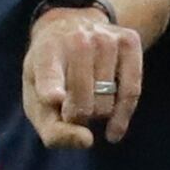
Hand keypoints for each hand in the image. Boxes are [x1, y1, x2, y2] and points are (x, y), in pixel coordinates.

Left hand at [22, 8, 142, 147]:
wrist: (71, 28)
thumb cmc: (52, 77)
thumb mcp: (38, 102)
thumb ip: (54, 131)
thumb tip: (86, 140)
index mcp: (45, 53)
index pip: (49, 75)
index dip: (50, 89)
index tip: (53, 98)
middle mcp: (76, 40)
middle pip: (82, 103)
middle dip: (77, 118)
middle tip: (71, 111)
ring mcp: (104, 38)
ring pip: (107, 102)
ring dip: (98, 115)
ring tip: (88, 103)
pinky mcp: (129, 41)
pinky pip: (132, 92)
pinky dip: (122, 117)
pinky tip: (112, 129)